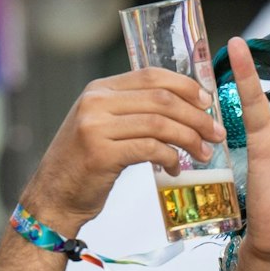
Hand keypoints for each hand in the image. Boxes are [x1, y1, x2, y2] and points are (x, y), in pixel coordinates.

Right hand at [21, 69, 223, 236]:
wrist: (54, 196)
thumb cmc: (87, 164)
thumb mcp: (105, 126)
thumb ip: (135, 111)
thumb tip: (185, 106)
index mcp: (99, 89)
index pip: (151, 75)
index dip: (186, 86)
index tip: (207, 103)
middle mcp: (95, 102)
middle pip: (162, 99)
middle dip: (196, 117)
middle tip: (215, 134)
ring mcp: (95, 126)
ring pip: (160, 124)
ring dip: (189, 139)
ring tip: (203, 154)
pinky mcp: (101, 153)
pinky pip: (150, 149)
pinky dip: (171, 158)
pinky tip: (175, 169)